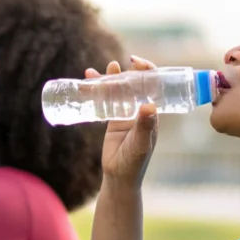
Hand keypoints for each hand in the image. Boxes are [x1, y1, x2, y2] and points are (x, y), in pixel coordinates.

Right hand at [95, 56, 158, 184]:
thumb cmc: (135, 162)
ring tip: (92, 72)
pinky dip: (96, 93)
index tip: (135, 62)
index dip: (146, 71)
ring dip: (105, 81)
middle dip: (122, 73)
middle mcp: (139, 111)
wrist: (119, 178)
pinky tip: (86, 85)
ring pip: (115, 92)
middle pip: (132, 85)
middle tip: (112, 66)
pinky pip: (104, 102)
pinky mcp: (112, 121)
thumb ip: (145, 126)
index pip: (152, 86)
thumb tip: (149, 105)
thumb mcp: (141, 143)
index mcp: (151, 113)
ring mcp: (125, 115)